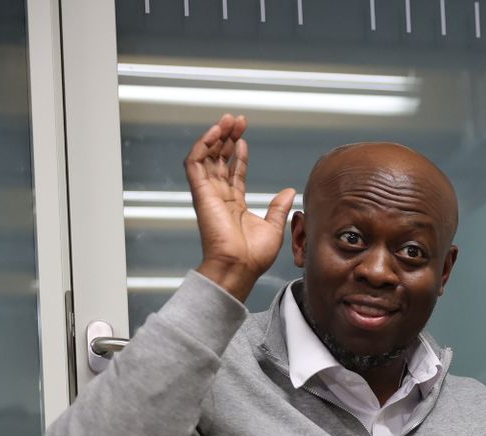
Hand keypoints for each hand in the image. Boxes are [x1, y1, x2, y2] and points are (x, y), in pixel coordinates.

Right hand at [186, 114, 295, 300]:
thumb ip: (278, 207)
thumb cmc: (254, 256)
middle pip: (219, 159)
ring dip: (216, 136)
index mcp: (234, 205)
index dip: (238, 153)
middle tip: (237, 120)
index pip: (233, 172)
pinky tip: (214, 133)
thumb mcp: (273, 227)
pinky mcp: (201, 193)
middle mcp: (219, 197)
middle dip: (227, 138)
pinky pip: (195, 163)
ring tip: (227, 120)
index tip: (244, 137)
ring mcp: (209, 194)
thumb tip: (289, 192)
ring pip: (207, 157)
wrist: (240, 266)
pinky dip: (202, 146)